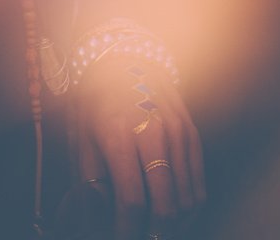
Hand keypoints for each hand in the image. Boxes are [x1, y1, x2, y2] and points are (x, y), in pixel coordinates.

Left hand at [74, 54, 204, 239]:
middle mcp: (153, 131)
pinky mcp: (192, 134)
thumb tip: (100, 224)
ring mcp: (178, 132)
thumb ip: (90, 183)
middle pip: (166, 206)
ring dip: (172, 226)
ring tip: (154, 229)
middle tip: (139, 236)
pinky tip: (171, 215)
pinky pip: (198, 186)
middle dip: (153, 233)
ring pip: (187, 202)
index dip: (126, 231)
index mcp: (118, 132)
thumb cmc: (96, 102)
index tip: (119, 238)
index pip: (131, 201)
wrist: (123, 57)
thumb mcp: (81, 138)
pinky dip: (187, 210)